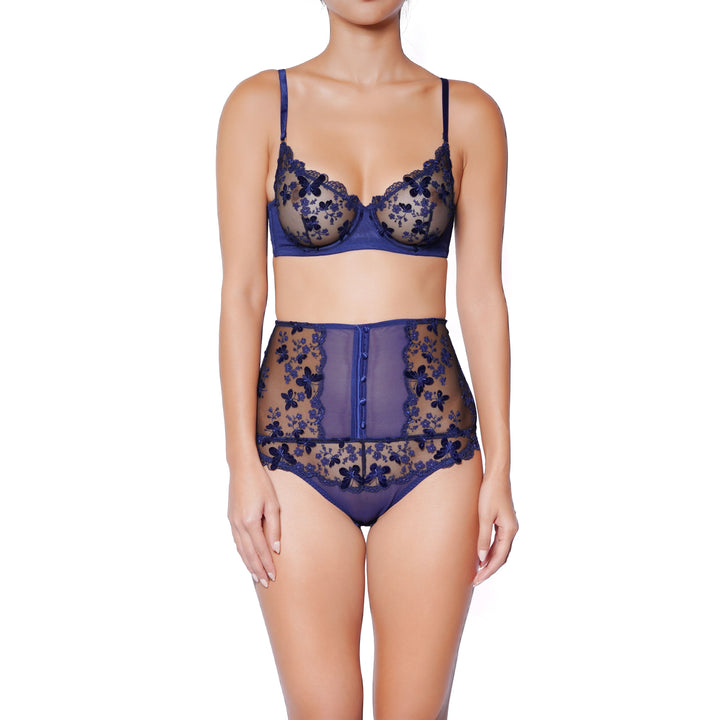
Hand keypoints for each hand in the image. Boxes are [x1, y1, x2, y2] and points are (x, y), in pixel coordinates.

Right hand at [227, 464, 280, 588]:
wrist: (242, 469)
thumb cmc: (261, 483)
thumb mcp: (273, 504)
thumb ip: (275, 527)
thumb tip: (276, 548)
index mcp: (250, 521)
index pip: (261, 549)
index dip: (267, 564)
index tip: (274, 576)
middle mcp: (238, 525)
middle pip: (249, 554)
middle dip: (257, 569)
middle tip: (265, 583)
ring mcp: (232, 522)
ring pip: (240, 549)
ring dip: (248, 564)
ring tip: (256, 576)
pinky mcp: (231, 519)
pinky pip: (236, 541)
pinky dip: (242, 553)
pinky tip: (247, 558)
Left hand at [472, 472, 518, 585]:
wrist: (496, 475)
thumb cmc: (490, 493)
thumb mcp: (484, 516)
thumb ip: (483, 538)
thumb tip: (481, 558)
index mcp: (510, 530)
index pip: (499, 557)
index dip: (488, 570)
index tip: (477, 580)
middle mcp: (512, 530)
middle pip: (501, 556)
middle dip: (489, 569)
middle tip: (475, 580)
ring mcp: (508, 525)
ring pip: (500, 550)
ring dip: (490, 561)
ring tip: (477, 571)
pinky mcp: (503, 521)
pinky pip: (498, 541)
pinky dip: (490, 550)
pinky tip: (481, 554)